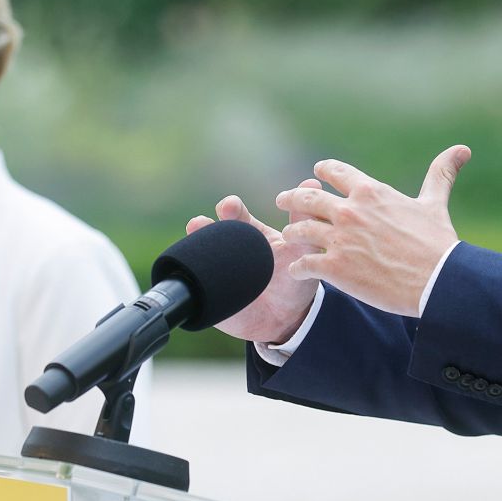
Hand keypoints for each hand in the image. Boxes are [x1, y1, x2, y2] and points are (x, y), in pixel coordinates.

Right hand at [186, 184, 324, 343]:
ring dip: (192, 246)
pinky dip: (193, 282)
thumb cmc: (294, 280)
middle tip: (200, 223)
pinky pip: (198, 288)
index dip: (231, 209)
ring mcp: (218, 271)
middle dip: (204, 226)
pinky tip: (190, 280)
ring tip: (190, 243)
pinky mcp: (212, 296)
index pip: (236, 215)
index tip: (229, 206)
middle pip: (211, 232)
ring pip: (198, 255)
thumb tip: (310, 180)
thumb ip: (304, 222)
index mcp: (250, 234)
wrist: (285, 320)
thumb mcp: (302, 250)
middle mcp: (230, 248)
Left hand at [276, 145, 470, 316]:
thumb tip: (462, 149)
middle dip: (290, 198)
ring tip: (287, 237)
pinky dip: (297, 267)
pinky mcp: (335, 268)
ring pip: (299, 230)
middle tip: (281, 201)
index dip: (322, 171)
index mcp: (370, 192)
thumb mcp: (434, 204)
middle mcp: (350, 211)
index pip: (334, 172)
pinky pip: (303, 264)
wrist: (438, 281)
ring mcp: (340, 240)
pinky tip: (297, 271)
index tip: (315, 173)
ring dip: (292, 233)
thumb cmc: (438, 243)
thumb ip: (441, 174)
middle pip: (306, 198)